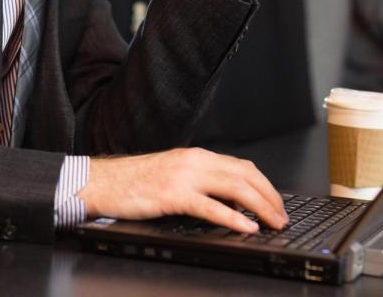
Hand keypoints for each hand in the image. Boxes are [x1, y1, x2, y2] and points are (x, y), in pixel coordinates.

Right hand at [79, 148, 287, 233]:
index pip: (243, 167)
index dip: (265, 185)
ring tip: (272, 222)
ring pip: (235, 187)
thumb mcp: (174, 176)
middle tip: (282, 216)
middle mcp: (195, 161)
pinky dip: (232, 217)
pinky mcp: (172, 194)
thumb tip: (229, 202)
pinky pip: (210, 207)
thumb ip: (200, 183)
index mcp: (197, 156)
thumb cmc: (133, 182)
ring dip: (260, 206)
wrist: (101, 181)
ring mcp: (184, 176)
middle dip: (270, 197)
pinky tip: (245, 227)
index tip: (277, 203)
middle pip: (246, 175)